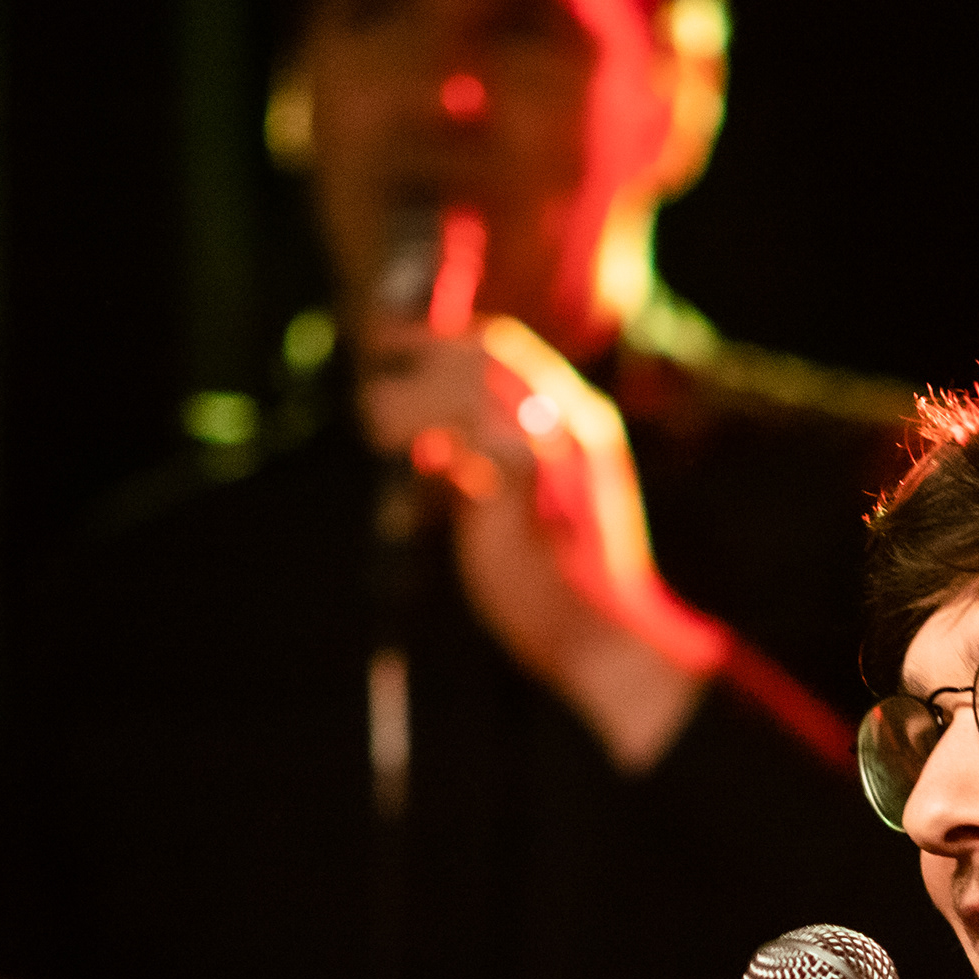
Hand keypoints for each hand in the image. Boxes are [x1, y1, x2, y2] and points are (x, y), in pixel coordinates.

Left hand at [361, 317, 724, 771]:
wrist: (603, 636)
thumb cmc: (560, 583)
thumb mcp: (528, 508)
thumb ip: (492, 470)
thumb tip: (435, 449)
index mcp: (582, 425)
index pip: (508, 352)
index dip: (448, 342)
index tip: (399, 348)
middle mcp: (573, 423)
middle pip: (484, 352)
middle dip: (421, 352)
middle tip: (375, 369)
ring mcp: (553, 447)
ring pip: (468, 381)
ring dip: (415, 397)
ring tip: (379, 425)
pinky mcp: (523, 479)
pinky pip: (465, 434)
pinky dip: (430, 436)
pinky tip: (419, 461)